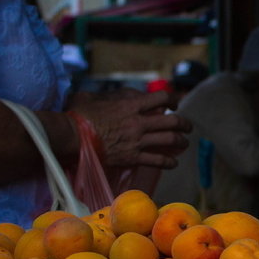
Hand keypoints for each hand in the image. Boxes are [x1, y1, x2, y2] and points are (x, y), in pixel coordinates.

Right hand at [66, 89, 191, 168]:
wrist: (71, 137)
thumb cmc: (79, 115)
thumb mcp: (96, 97)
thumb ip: (113, 96)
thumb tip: (123, 95)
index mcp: (131, 105)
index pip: (161, 98)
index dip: (172, 99)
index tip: (174, 103)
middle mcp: (138, 122)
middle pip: (172, 121)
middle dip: (184, 123)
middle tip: (188, 126)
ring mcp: (137, 141)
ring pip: (169, 141)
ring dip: (181, 142)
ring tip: (184, 143)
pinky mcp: (132, 157)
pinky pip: (157, 160)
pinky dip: (169, 162)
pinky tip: (173, 163)